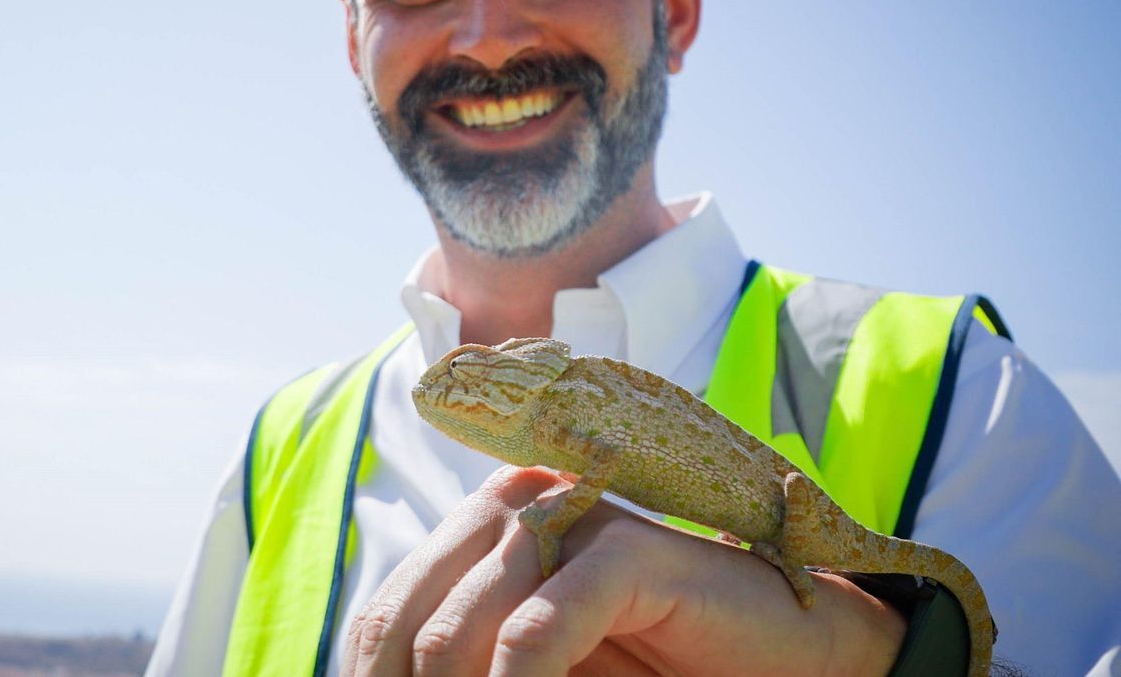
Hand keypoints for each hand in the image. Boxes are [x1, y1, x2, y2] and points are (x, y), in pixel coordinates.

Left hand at [341, 466, 905, 675]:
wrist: (785, 656)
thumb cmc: (651, 667)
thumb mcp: (540, 671)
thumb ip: (468, 669)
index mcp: (476, 534)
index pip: (384, 620)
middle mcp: (509, 508)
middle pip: (406, 625)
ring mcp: (569, 521)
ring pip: (458, 633)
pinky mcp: (625, 552)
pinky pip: (536, 635)